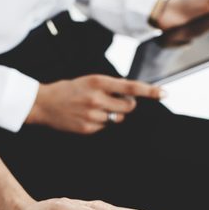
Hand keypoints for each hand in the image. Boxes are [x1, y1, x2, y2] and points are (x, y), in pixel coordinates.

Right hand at [26, 75, 163, 134]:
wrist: (43, 104)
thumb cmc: (69, 90)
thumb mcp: (89, 80)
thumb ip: (110, 87)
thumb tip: (131, 96)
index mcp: (99, 82)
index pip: (131, 87)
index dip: (150, 91)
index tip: (164, 93)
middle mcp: (97, 98)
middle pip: (129, 107)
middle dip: (128, 106)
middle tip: (116, 102)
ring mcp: (93, 115)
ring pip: (117, 119)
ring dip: (112, 115)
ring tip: (94, 109)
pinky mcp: (88, 129)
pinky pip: (105, 128)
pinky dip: (100, 123)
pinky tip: (86, 117)